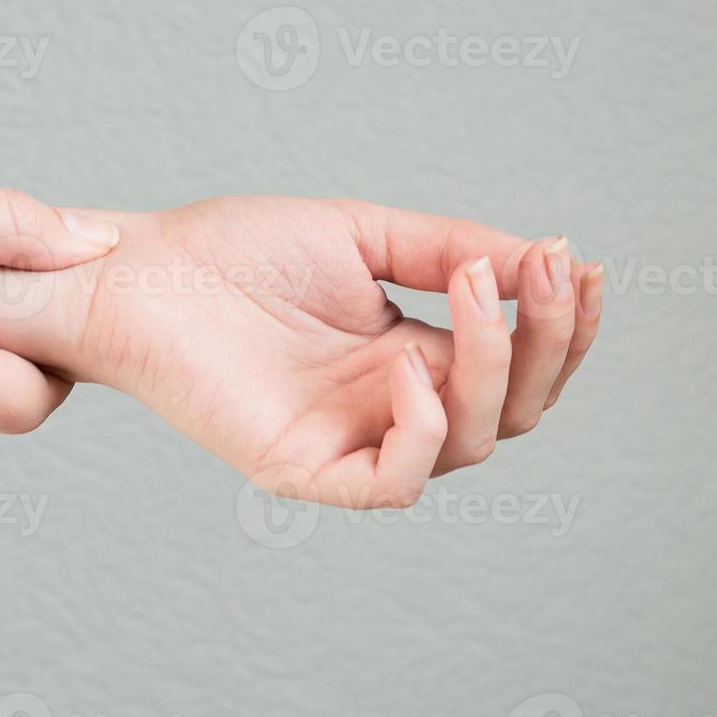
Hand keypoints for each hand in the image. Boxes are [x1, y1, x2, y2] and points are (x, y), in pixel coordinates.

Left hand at [0, 198, 602, 507]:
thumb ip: (451, 248)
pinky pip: (395, 481)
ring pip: (472, 445)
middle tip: (545, 273)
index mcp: (411, 354)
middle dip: (548, 343)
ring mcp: (352, 440)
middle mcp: (392, 405)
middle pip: (516, 411)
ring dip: (492, 367)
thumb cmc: (234, 251)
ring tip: (466, 288)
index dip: (563, 326)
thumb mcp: (363, 235)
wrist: (133, 269)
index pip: (517, 366)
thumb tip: (545, 256)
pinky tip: (407, 361)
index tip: (583, 265)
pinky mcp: (304, 467)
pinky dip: (424, 429)